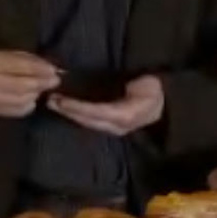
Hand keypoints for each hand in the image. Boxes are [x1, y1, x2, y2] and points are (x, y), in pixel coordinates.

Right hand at [0, 50, 60, 118]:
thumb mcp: (10, 55)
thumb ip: (29, 61)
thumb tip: (51, 69)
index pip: (20, 66)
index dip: (39, 68)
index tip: (54, 69)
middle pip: (21, 85)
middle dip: (41, 83)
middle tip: (55, 81)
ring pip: (21, 100)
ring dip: (36, 94)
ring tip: (42, 89)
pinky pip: (18, 110)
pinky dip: (29, 105)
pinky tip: (32, 98)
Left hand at [48, 75, 164, 136]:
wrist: (167, 101)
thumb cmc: (154, 91)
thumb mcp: (143, 90)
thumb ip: (126, 92)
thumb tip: (106, 91)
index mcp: (123, 116)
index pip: (95, 112)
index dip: (77, 107)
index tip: (61, 100)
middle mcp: (116, 124)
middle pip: (87, 119)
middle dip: (68, 111)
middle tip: (50, 100)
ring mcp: (114, 127)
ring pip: (87, 122)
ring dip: (69, 113)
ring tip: (53, 104)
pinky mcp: (112, 124)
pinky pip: (91, 120)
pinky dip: (78, 114)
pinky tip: (67, 108)